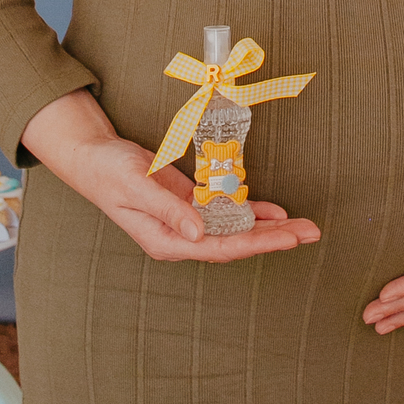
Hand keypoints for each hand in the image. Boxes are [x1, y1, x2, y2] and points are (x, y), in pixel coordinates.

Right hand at [21, 89, 320, 263]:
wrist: (93, 156)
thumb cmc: (109, 171)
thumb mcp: (136, 186)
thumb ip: (168, 210)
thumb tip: (199, 234)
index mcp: (167, 241)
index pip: (221, 247)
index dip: (257, 244)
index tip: (288, 239)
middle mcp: (182, 236)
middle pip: (236, 243)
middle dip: (274, 239)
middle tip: (311, 233)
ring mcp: (188, 221)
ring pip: (235, 229)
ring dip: (269, 228)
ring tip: (303, 227)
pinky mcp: (190, 203)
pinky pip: (227, 211)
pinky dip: (251, 210)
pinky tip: (275, 212)